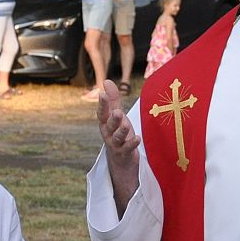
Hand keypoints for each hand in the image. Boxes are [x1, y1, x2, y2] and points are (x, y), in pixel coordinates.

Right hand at [97, 79, 140, 209]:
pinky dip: (132, 144)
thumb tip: (106, 81)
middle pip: (109, 124)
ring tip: (126, 125)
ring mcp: (115, 144)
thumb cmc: (117, 132)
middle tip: (117, 111)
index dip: (102, 104)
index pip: (102, 112)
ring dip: (121, 131)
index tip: (103, 94)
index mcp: (105, 123)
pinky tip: (137, 138)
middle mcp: (108, 133)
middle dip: (112, 118)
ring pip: (116, 137)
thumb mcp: (116, 116)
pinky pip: (127, 148)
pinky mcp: (124, 153)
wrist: (120, 159)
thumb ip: (113, 100)